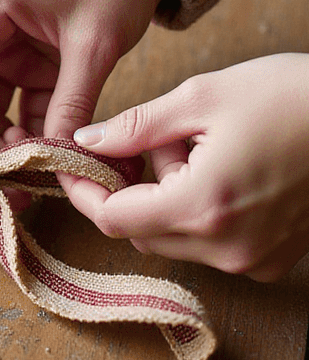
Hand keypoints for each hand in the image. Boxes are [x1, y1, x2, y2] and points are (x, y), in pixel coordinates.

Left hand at [70, 54, 308, 279]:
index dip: (85, 190)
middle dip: (134, 188)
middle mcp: (228, 248)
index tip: (73, 162)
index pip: (115, 218)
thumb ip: (138, 126)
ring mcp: (254, 261)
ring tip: (204, 148)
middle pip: (142, 233)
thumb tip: (87, 142)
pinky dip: (202, 213)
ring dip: (170, 198)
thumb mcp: (204, 97)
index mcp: (205, 205)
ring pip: (176, 239)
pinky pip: (212, 246)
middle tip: (156, 139)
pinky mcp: (272, 263)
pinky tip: (229, 171)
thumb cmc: (294, 97)